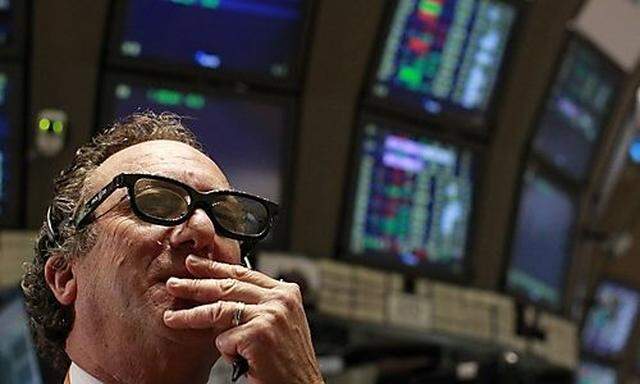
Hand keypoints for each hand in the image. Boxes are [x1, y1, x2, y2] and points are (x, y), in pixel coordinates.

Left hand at [163, 255, 323, 383]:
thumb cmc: (286, 361)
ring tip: (171, 318)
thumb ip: (257, 304)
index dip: (215, 267)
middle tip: (174, 284)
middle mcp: (280, 299)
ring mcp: (271, 315)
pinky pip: (225, 339)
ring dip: (191, 316)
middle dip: (196, 285)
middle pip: (228, 286)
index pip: (244, 272)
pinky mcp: (259, 335)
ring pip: (219, 310)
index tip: (195, 264)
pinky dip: (226, 352)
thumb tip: (219, 289)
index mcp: (286, 293)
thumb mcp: (276, 324)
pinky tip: (239, 360)